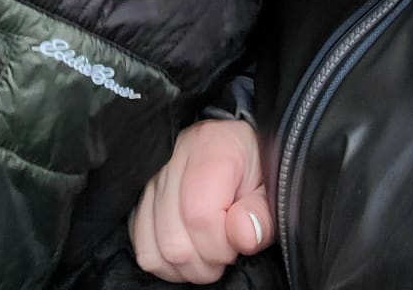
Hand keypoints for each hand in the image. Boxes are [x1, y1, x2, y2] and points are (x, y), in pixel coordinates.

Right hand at [128, 118, 271, 283]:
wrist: (242, 150)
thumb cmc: (258, 170)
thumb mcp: (272, 189)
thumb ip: (262, 214)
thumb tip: (242, 235)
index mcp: (211, 147)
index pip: (199, 215)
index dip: (221, 245)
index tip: (238, 242)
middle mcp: (175, 158)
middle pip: (173, 239)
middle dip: (205, 261)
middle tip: (226, 250)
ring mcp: (153, 178)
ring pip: (154, 248)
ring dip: (185, 265)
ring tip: (207, 249)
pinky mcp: (142, 196)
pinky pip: (141, 244)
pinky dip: (164, 260)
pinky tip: (188, 248)